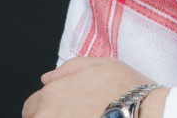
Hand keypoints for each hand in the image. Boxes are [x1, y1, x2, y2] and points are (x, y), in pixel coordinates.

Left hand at [22, 56, 169, 117]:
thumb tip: (48, 77)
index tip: (65, 109)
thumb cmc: (126, 89)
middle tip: (78, 115)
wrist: (144, 114)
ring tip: (89, 117)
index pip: (32, 106)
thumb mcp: (101, 64)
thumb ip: (69, 68)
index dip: (49, 106)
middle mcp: (48, 116)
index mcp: (51, 95)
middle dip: (52, 116)